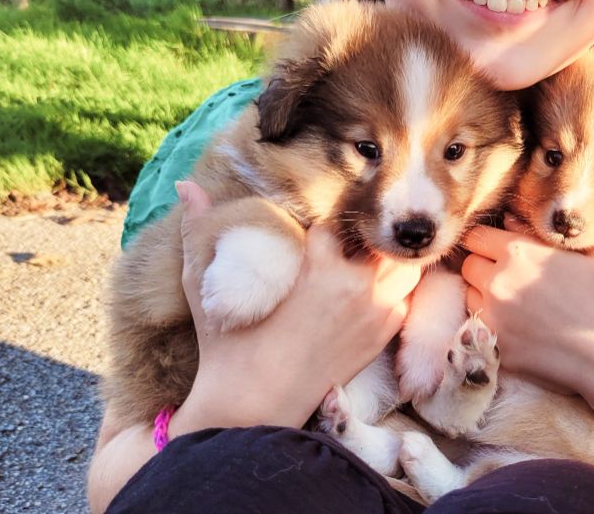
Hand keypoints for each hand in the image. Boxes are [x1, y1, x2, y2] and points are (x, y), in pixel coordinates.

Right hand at [171, 181, 420, 433]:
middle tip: (348, 241)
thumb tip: (187, 184)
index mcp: (319, 266)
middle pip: (379, 239)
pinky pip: (406, 298)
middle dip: (366, 236)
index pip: (333, 225)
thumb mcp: (203, 283)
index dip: (322, 227)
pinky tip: (374, 289)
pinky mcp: (383, 336)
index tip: (313, 234)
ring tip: (365, 261)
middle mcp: (357, 286)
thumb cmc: (225, 348)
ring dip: (388, 259)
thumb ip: (198, 229)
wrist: (252, 408)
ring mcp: (377, 312)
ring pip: (404, 266)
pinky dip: (396, 288)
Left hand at [460, 214, 593, 392]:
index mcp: (519, 253)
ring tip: (516, 305)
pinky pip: (479, 327)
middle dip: (483, 267)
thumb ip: (537, 237)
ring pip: (470, 296)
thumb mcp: (581, 257)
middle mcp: (498, 282)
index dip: (485, 241)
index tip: (495, 249)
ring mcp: (492, 317)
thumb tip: (508, 221)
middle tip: (509, 278)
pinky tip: (519, 328)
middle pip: (468, 265)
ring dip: (484, 296)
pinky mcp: (492, 347)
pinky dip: (491, 324)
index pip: (476, 236)